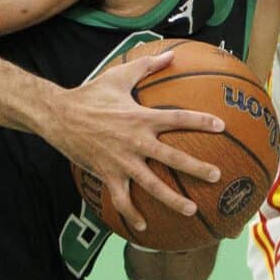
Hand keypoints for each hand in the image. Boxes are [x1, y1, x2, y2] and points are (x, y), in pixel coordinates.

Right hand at [38, 51, 224, 231]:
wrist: (58, 115)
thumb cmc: (90, 94)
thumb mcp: (119, 76)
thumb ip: (147, 66)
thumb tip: (170, 53)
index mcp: (141, 117)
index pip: (178, 119)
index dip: (201, 121)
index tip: (221, 126)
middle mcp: (135, 141)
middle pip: (172, 157)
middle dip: (196, 168)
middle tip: (216, 175)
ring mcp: (122, 161)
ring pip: (151, 184)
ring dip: (172, 199)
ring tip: (191, 209)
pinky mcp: (107, 174)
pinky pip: (122, 199)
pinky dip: (132, 213)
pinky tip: (144, 226)